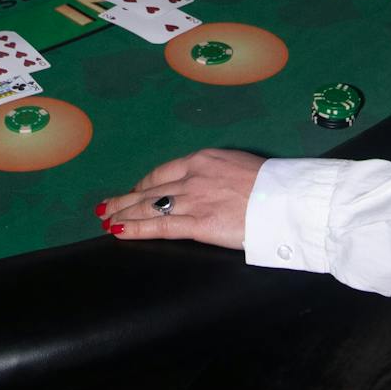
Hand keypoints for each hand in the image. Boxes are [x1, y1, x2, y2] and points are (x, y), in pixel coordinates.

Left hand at [96, 149, 266, 248]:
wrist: (285, 198)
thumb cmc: (270, 184)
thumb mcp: (238, 166)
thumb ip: (217, 174)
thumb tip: (211, 185)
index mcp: (203, 159)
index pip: (164, 172)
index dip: (145, 184)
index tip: (135, 191)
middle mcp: (192, 176)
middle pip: (150, 189)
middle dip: (126, 198)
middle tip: (106, 205)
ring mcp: (193, 200)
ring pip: (149, 206)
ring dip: (124, 212)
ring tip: (106, 218)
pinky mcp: (199, 224)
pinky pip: (160, 226)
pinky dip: (136, 228)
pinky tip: (120, 230)